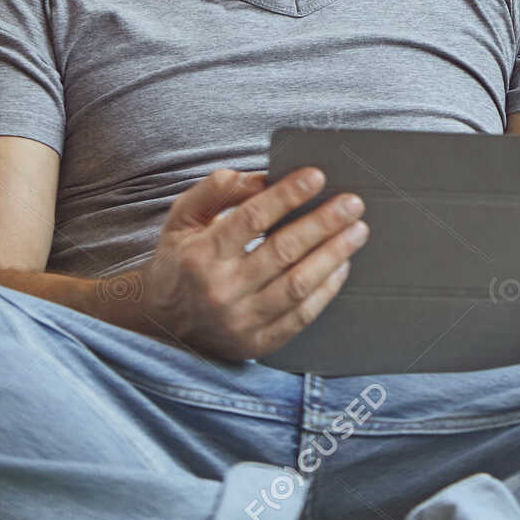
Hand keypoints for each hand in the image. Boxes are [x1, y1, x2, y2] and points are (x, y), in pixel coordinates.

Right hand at [134, 167, 370, 360]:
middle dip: (323, 224)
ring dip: (334, 255)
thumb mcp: (183, 218)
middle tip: (353, 203)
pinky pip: (302, 316)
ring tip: (358, 231)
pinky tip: (343, 265)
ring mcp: (240, 321)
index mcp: (201, 255)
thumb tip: (262, 176)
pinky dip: (327, 289)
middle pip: (283, 251)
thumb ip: (217, 191)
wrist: (161, 324)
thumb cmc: (181, 261)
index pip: (251, 219)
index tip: (317, 176)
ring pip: (298, 285)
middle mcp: (221, 290)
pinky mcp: (257, 343)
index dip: (287, 195)